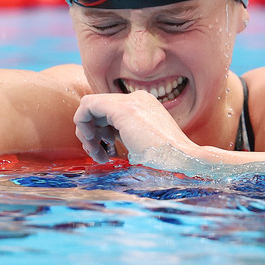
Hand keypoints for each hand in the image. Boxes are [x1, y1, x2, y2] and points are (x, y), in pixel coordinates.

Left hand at [74, 91, 196, 163]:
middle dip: (91, 132)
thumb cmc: (166, 165)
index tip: (105, 152)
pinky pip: (87, 105)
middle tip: (97, 154)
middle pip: (99, 108)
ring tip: (96, 154)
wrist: (182, 163)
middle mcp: (138, 98)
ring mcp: (131, 101)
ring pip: (90, 106)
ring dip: (86, 131)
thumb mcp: (142, 146)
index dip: (101, 131)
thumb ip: (126, 136)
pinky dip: (82, 123)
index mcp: (145, 106)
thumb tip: (102, 139)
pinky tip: (92, 143)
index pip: (111, 112)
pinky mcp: (121, 108)